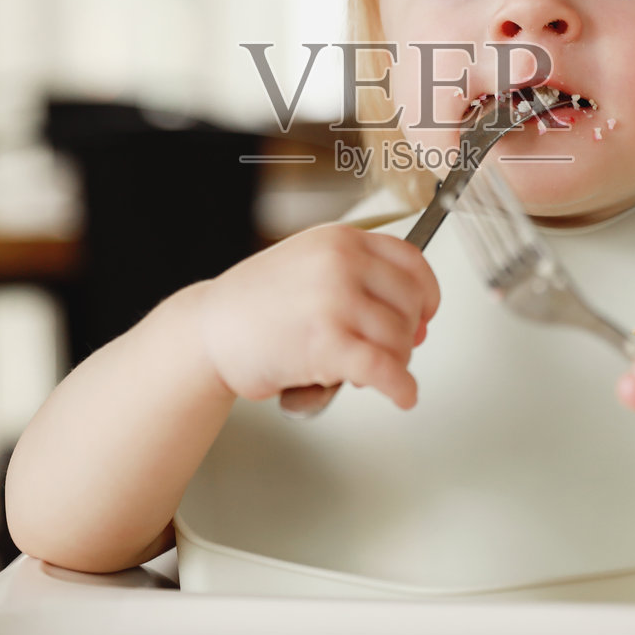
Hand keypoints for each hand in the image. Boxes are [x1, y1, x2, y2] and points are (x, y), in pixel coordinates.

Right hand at [194, 223, 440, 409]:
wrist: (207, 330)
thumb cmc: (253, 305)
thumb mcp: (309, 265)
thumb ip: (358, 280)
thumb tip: (415, 320)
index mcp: (340, 239)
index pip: (411, 260)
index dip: (427, 293)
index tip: (426, 313)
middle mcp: (341, 261)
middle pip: (410, 303)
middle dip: (406, 334)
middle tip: (388, 351)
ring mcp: (334, 299)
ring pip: (399, 338)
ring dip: (393, 363)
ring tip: (365, 370)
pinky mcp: (326, 342)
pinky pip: (384, 369)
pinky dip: (401, 387)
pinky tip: (402, 396)